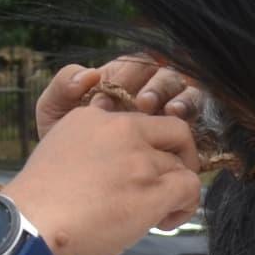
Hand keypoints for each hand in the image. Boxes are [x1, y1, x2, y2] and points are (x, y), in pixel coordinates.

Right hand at [3, 98, 205, 254]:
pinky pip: (191, 189)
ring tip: (157, 215)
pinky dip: (186, 207)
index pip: (143, 120)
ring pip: (184, 166)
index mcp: (93, 119)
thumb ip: (95, 150)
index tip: (141, 169)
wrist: (27, 232)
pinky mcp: (152, 190)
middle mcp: (120, 130)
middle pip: (176, 132)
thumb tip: (121, 167)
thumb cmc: (38, 208)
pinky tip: (164, 222)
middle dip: (180, 158)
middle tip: (167, 186)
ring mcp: (138, 160)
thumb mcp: (60, 155)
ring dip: (177, 191)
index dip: (151, 145)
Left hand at [35, 57, 199, 138]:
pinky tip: (181, 123)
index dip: (130, 76)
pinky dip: (193, 112)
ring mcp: (168, 110)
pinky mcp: (184, 133)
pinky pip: (199, 114)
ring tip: (171, 110)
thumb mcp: (55, 114)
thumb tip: (91, 73)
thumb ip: (63, 86)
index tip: (117, 97)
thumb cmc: (66, 149)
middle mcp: (147, 92)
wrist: (74, 190)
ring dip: (182, 96)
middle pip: (165, 74)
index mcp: (119, 82)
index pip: (136, 64)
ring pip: (187, 90)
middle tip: (144, 104)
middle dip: (157, 86)